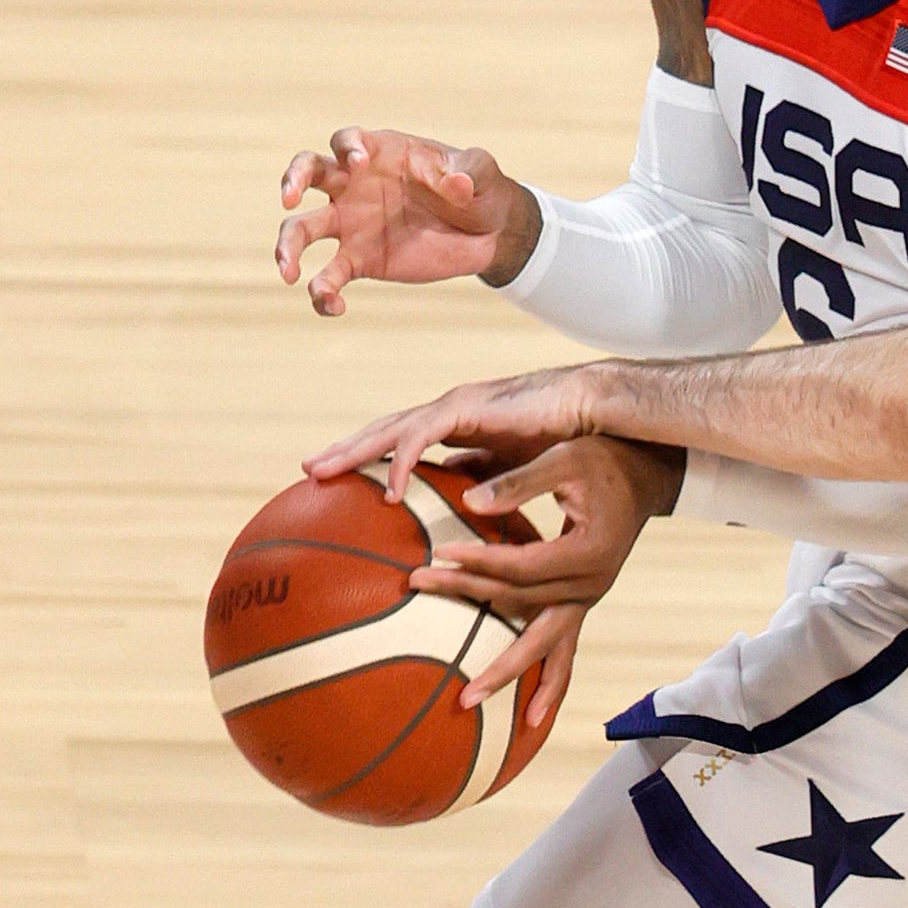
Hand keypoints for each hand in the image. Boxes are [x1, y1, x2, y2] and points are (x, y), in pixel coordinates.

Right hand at [276, 126, 540, 313]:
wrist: (488, 231)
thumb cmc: (479, 189)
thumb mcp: (483, 172)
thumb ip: (472, 170)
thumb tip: (458, 185)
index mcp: (380, 154)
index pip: (345, 141)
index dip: (345, 147)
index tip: (357, 163)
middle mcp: (355, 186)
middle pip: (305, 174)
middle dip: (290, 181)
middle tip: (288, 199)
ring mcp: (352, 224)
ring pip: (301, 229)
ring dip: (286, 248)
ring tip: (289, 272)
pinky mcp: (359, 260)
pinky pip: (328, 277)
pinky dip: (323, 294)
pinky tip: (335, 306)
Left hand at [305, 363, 609, 502]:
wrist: (597, 408)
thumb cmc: (565, 437)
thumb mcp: (514, 466)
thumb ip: (486, 478)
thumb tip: (460, 501)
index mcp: (462, 424)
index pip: (404, 437)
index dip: (372, 453)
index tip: (342, 473)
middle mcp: (453, 411)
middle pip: (387, 429)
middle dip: (347, 448)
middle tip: (311, 470)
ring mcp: (457, 405)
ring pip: (392, 427)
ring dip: (354, 449)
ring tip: (322, 471)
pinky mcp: (468, 407)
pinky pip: (422, 435)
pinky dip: (400, 460)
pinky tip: (388, 487)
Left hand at [417, 439, 687, 717]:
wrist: (646, 474)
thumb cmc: (604, 459)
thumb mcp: (566, 459)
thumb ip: (519, 481)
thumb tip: (467, 502)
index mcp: (589, 552)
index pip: (523, 567)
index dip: (480, 562)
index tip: (439, 553)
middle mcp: (592, 583)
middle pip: (523, 607)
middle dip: (470, 600)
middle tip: (421, 595)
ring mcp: (588, 599)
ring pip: (545, 646)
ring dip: (507, 673)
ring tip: (467, 701)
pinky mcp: (582, 604)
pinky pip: (565, 653)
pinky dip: (550, 685)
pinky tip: (533, 718)